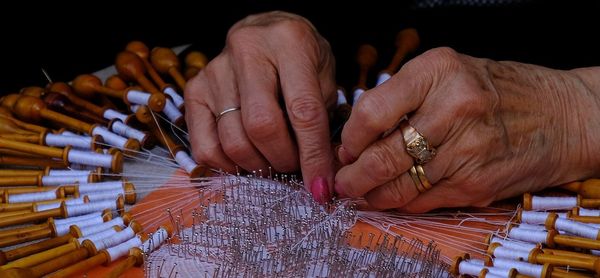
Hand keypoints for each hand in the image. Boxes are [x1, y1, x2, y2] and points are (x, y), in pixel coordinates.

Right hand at [184, 11, 336, 202]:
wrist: (264, 30)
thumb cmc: (302, 58)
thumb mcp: (324, 77)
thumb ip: (325, 120)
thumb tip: (322, 178)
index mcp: (289, 41)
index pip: (303, 110)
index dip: (314, 156)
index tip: (321, 188)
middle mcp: (247, 49)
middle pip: (262, 126)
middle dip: (283, 160)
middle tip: (294, 166)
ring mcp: (215, 70)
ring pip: (233, 140)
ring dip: (258, 165)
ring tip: (272, 161)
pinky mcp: (194, 89)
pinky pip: (205, 146)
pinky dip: (228, 166)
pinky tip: (245, 160)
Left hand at [335, 47, 599, 211]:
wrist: (563, 117)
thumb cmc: (500, 91)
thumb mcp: (451, 73)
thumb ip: (405, 96)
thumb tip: (358, 135)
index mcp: (439, 72)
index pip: (372, 111)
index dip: (351, 138)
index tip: (346, 147)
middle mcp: (453, 108)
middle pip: (383, 155)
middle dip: (354, 176)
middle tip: (344, 181)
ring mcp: (467, 150)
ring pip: (400, 184)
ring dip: (373, 194)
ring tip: (361, 193)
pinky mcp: (476, 184)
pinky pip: (424, 200)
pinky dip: (401, 202)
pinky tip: (391, 198)